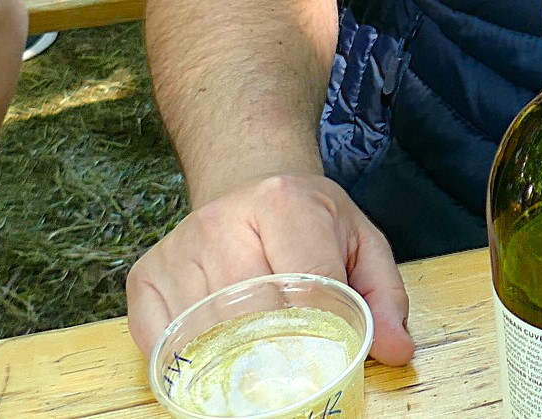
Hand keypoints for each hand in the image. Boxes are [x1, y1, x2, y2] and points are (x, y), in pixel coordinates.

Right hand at [126, 173, 415, 364]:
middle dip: (278, 347)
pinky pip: (160, 339)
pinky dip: (186, 358)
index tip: (330, 356)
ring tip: (258, 359)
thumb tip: (396, 349)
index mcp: (286, 202)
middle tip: (296, 367)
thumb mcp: (361, 240)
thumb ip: (384, 294)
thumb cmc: (310, 217)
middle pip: (251, 312)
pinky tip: (213, 354)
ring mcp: (179, 248)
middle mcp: (224, 220)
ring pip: (204, 330)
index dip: (321, 328)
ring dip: (232, 355)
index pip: (304, 283)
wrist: (247, 175)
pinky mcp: (145, 275)